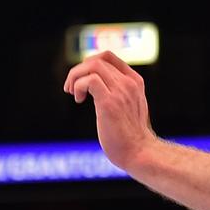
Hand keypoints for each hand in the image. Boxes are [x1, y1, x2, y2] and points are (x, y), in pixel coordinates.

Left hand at [63, 51, 156, 170]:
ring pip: (93, 65)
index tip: (81, 80)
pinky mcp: (109, 103)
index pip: (108, 56)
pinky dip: (78, 86)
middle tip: (71, 89)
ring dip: (75, 76)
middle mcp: (128, 82)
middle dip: (78, 70)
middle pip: (98, 59)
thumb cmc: (131, 135)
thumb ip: (121, 94)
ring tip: (73, 93)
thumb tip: (100, 89)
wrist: (139, 152)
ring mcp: (120, 91)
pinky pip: (90, 81)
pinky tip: (79, 100)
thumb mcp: (130, 107)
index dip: (89, 63)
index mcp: (135, 81)